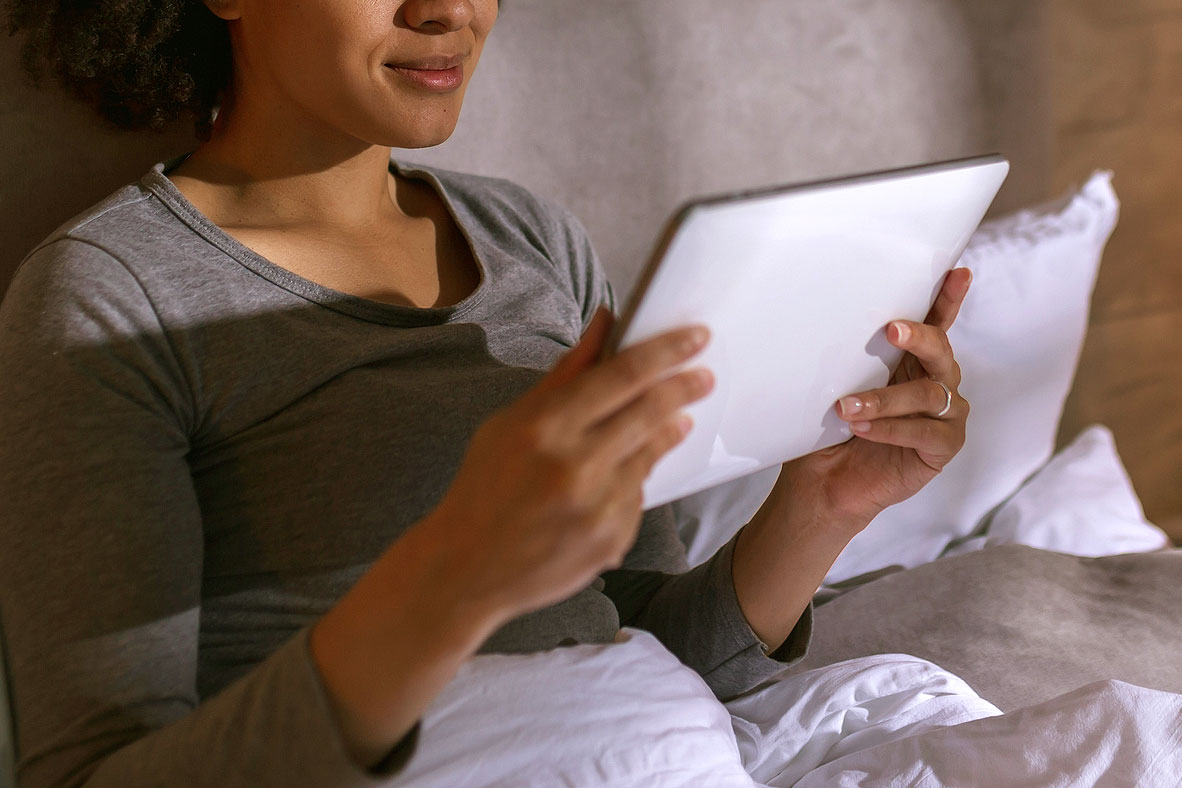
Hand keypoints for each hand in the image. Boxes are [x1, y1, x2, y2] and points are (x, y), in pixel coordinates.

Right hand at [421, 307, 714, 623]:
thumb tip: (607, 321)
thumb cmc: (485, 487)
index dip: (666, 351)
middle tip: (704, 375)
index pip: (623, 375)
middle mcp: (575, 466)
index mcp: (545, 427)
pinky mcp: (612, 541)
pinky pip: (637, 497)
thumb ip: (566, 372)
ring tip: (678, 419)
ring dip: (668, 431)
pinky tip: (616, 479)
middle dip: (684, 387)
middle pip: (649, 411)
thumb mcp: (511, 422)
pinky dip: (633, 482)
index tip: (695, 336)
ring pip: (649, 454)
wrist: (466, 571)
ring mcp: (598, 508)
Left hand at [775, 267, 971, 527]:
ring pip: (928, 394)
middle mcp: (936, 382)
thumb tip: (827, 319)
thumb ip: (847, 358)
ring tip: (847, 407)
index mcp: (913, 360)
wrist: (821, 481)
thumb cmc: (828, 429)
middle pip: (941, 351)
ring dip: (885, 399)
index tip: (957, 273)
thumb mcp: (835, 385)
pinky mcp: (942, 447)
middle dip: (919, 337)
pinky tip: (862, 429)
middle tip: (891, 330)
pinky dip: (891, 429)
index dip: (948, 298)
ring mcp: (945, 415)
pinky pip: (925, 432)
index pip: (935, 323)